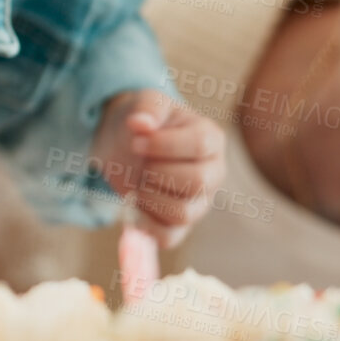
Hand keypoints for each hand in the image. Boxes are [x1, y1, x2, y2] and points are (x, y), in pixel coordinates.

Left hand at [90, 90, 225, 247]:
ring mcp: (200, 203)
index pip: (200, 145)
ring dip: (149, 198)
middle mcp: (213, 173)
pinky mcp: (181, 226)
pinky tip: (134, 204)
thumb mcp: (144, 103)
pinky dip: (144, 224)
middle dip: (157, 173)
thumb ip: (147, 107)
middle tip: (140, 164)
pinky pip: (168, 238)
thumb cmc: (143, 122)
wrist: (126, 145)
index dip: (163, 145)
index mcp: (211, 139)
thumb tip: (141, 123)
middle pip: (196, 182)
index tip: (136, 142)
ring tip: (138, 182)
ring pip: (182, 213)